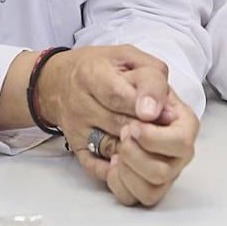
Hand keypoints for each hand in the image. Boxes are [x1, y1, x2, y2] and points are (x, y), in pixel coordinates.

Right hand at [41, 45, 170, 163]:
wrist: (57, 82)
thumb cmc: (101, 67)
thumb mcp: (127, 56)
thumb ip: (150, 76)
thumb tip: (165, 108)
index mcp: (91, 74)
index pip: (117, 95)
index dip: (143, 105)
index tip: (165, 114)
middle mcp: (79, 104)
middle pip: (119, 124)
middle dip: (148, 128)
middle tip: (169, 130)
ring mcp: (77, 129)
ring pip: (112, 148)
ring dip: (138, 150)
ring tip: (158, 145)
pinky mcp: (76, 148)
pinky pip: (97, 166)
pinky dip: (118, 170)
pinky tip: (135, 163)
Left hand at [104, 89, 198, 206]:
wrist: (105, 88)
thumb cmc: (127, 80)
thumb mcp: (140, 67)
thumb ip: (150, 84)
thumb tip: (148, 111)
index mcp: (185, 123)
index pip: (181, 143)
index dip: (153, 139)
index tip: (132, 127)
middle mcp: (178, 152)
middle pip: (164, 172)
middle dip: (136, 156)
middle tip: (122, 136)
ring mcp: (163, 170)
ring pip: (150, 190)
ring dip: (127, 172)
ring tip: (116, 150)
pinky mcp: (144, 183)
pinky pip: (134, 198)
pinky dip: (119, 185)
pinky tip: (112, 164)